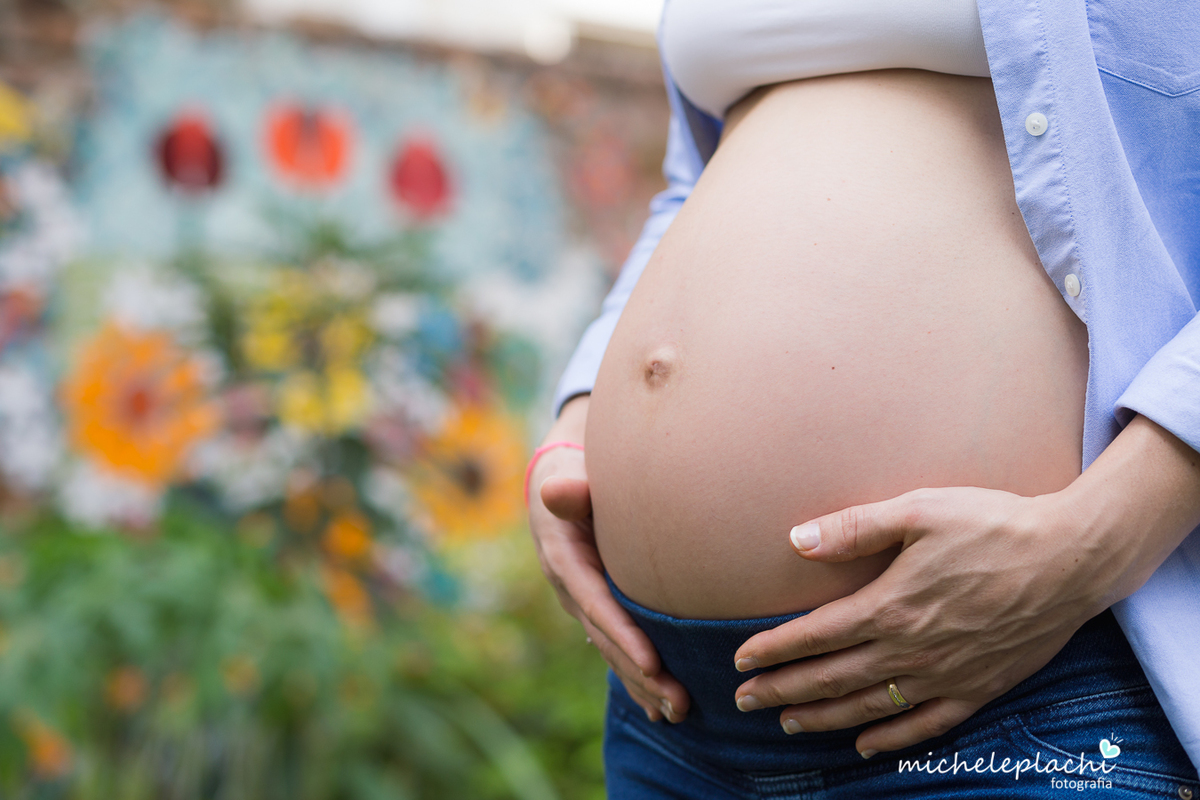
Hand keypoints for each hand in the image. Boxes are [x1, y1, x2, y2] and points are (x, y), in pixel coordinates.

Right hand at [527, 397, 689, 722]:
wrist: (560, 479)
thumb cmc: (574, 472)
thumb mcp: (566, 476)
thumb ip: (568, 488)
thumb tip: (555, 491)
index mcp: (565, 560)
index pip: (596, 604)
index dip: (622, 635)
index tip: (652, 662)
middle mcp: (572, 588)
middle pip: (608, 639)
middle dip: (641, 673)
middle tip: (678, 703)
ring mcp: (584, 601)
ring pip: (613, 649)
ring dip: (643, 683)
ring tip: (677, 713)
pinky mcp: (598, 605)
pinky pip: (617, 644)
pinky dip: (637, 674)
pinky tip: (660, 705)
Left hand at [732, 486, 1114, 756]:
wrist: (1072, 559)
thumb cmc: (993, 525)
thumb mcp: (919, 510)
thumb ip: (855, 527)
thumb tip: (796, 540)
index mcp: (890, 606)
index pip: (815, 635)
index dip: (773, 649)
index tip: (741, 660)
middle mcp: (910, 650)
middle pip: (831, 678)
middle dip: (782, 690)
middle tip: (745, 700)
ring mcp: (944, 676)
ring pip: (868, 707)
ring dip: (821, 717)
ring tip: (786, 723)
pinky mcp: (978, 689)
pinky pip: (924, 726)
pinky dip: (889, 738)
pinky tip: (863, 744)